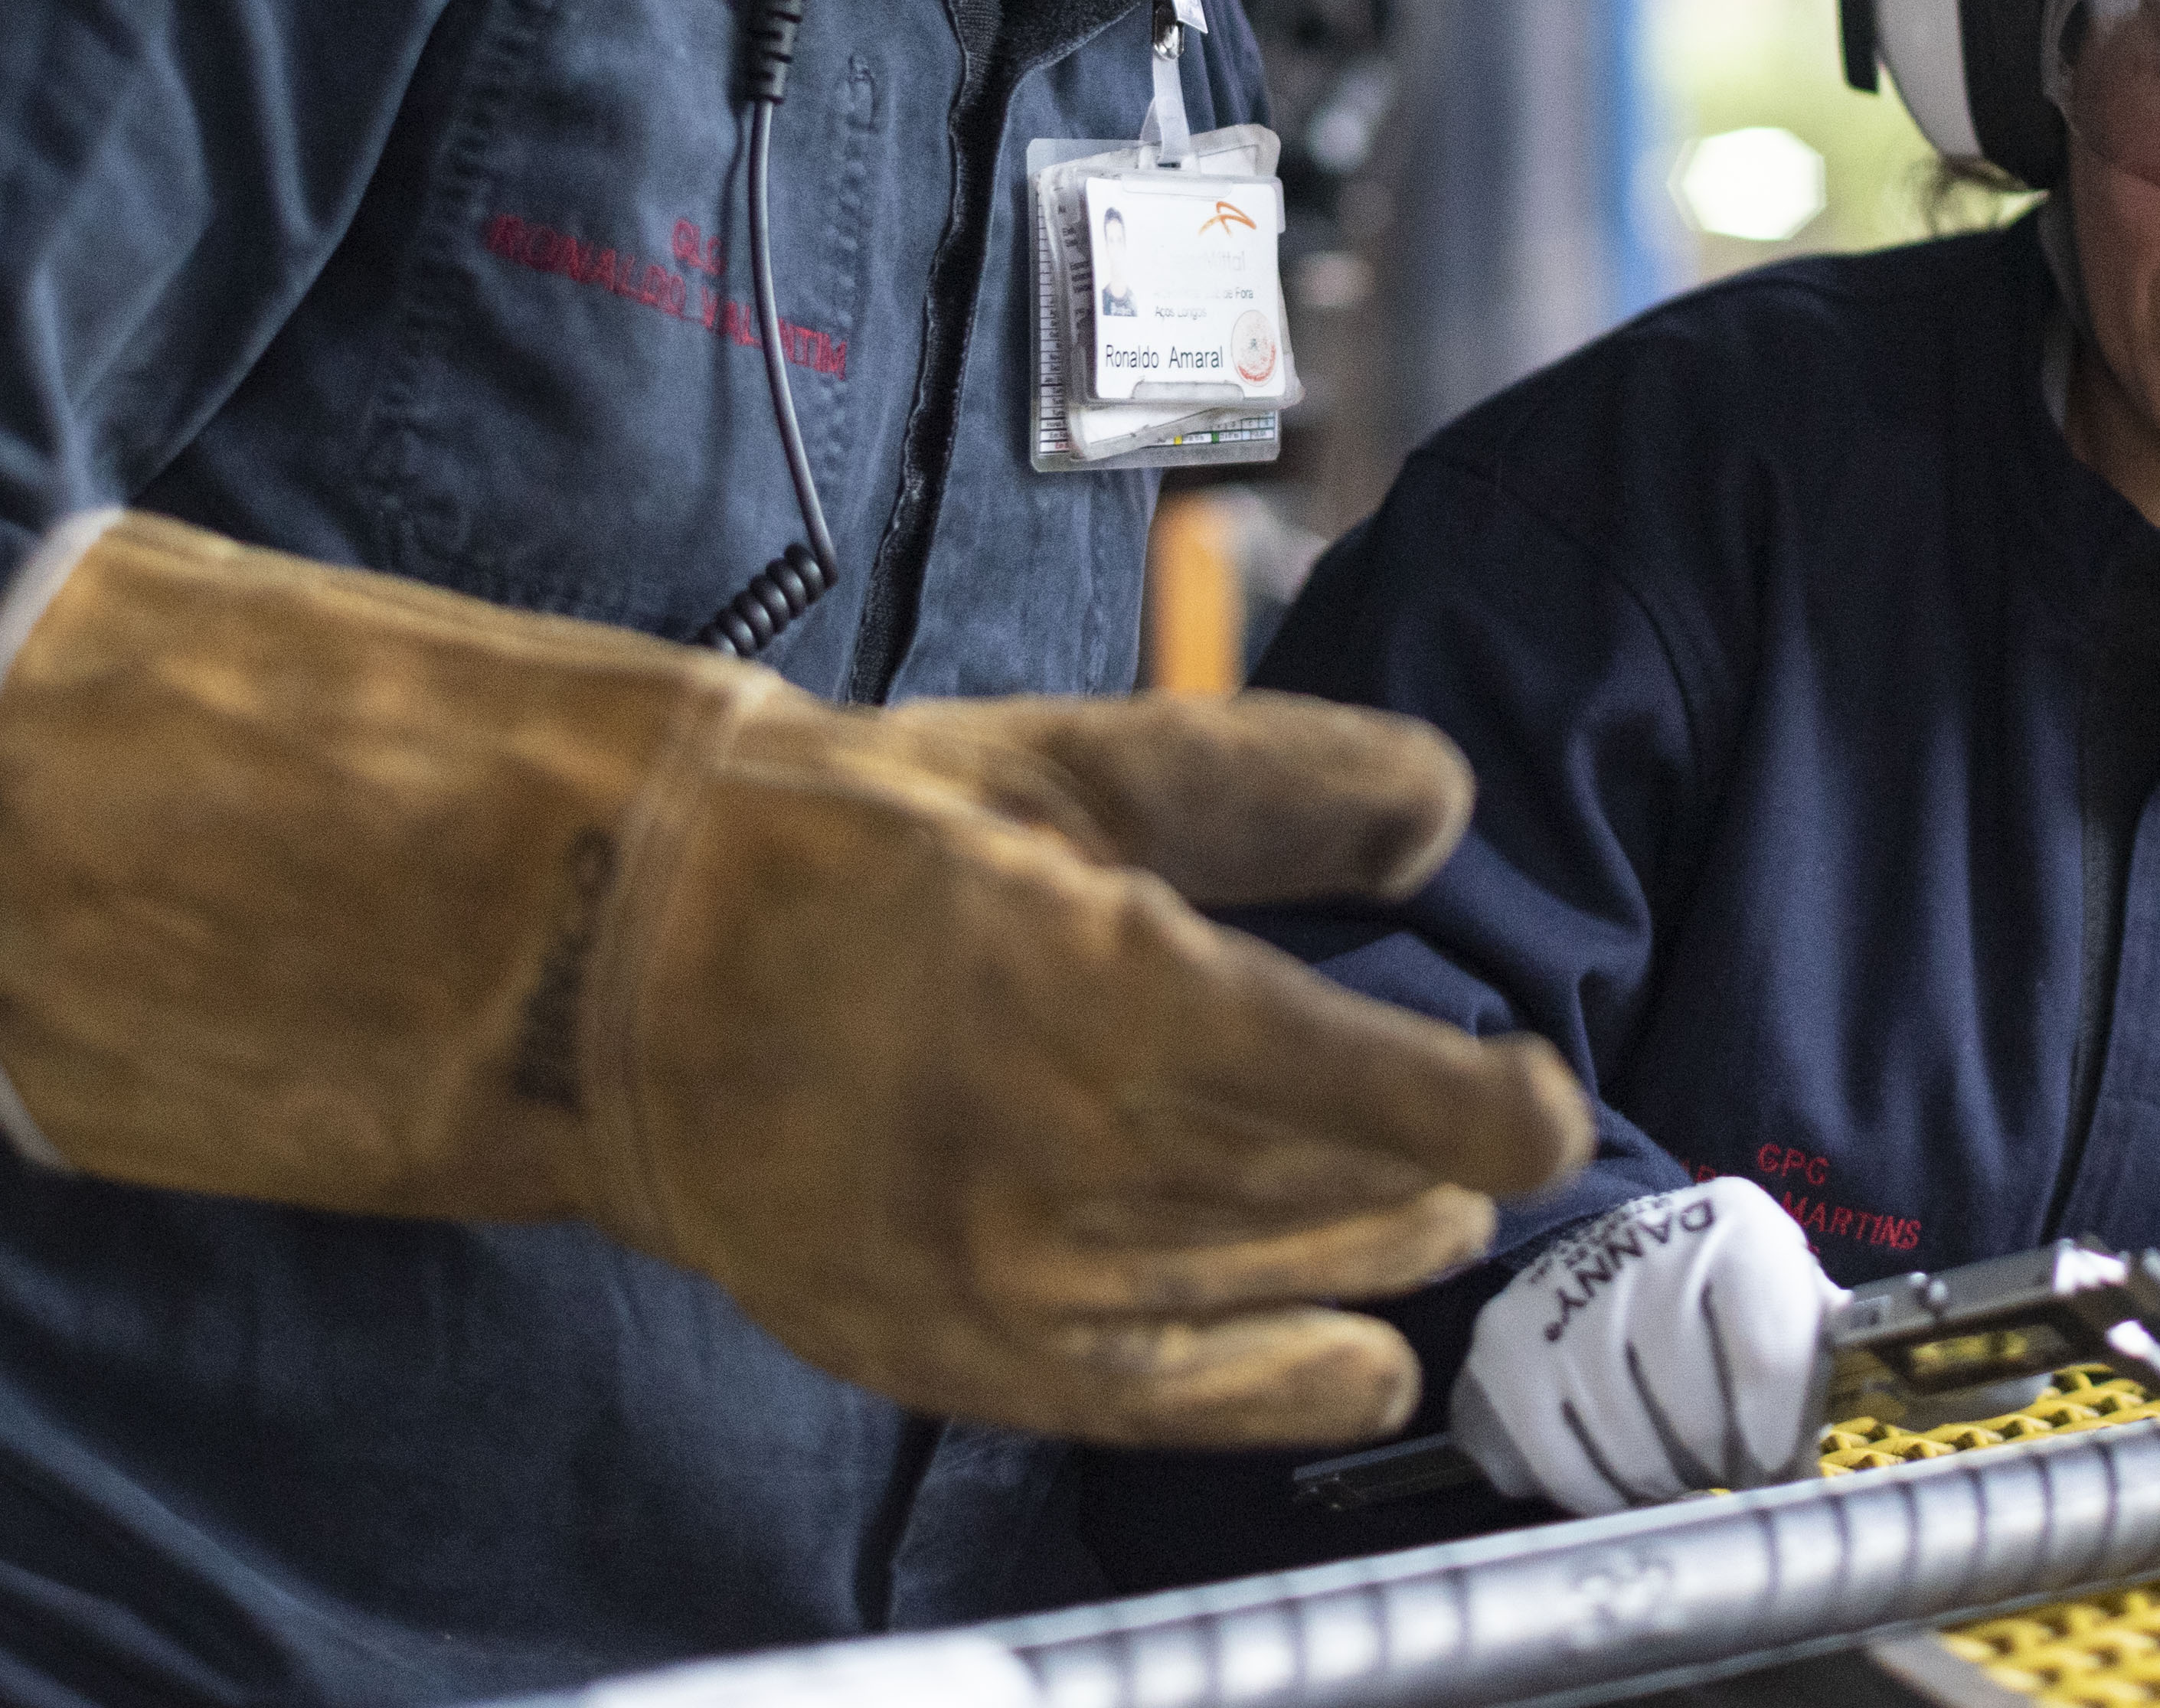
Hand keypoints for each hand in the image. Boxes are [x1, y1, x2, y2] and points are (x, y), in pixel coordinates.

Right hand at [0, 513, 1593, 1448]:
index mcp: (1108, 987)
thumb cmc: (860, 838)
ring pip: (1261, 1285)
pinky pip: (1157, 1398)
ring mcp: (1000, 1276)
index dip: (1496, 1106)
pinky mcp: (945, 1350)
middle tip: (1479, 1136)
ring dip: (1368, 1256)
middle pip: (1335, 1197)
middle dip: (1433, 1173)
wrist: (621, 962)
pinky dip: (1279, 1383)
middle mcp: (1064, 1156)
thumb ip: (1280, 783)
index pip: (1383, 1093)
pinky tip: (1365, 1367)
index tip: (1538, 1092)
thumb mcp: (1079, 761)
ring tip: (1425, 1220)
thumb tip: (1441, 820)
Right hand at [1452, 1181, 1843, 1512]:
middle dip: (1719, 1464)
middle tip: (1727, 1474)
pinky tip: (1623, 1479)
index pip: (1764, 1353)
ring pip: (1627, 1445)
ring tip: (1681, 1475)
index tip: (1777, 1468)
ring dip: (1663, 1484)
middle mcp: (1643, 1243)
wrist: (1618, 1253)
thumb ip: (1816, 1368)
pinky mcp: (1503, 1342)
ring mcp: (1563, 1292)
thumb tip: (1808, 1472)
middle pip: (1691, 1410)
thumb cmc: (1725, 1299)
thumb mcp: (1787, 1304)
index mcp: (1737, 1226)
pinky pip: (1560, 1463)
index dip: (1776, 1433)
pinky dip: (1600, 1493)